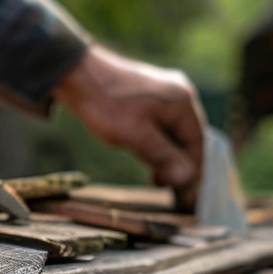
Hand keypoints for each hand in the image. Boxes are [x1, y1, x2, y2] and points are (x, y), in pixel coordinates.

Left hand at [52, 45, 206, 209]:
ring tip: (157, 180)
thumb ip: (164, 157)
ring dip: (168, 157)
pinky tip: (149, 158)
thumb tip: (188, 179)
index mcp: (182, 102)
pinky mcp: (149, 94)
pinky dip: (159, 144)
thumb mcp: (136, 135)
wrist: (75, 73)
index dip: (193, 174)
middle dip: (181, 167)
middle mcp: (179, 94)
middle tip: (173, 196)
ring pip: (174, 132)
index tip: (186, 200)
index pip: (197, 145)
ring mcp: (164, 92)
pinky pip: (162, 124)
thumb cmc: (106, 104)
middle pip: (188, 138)